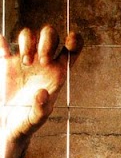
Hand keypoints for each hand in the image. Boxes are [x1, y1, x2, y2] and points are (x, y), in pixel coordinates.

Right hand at [0, 25, 82, 157]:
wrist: (8, 123)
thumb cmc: (27, 123)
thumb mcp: (36, 119)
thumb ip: (41, 108)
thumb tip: (42, 93)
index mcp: (57, 75)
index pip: (71, 51)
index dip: (75, 41)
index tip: (70, 39)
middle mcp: (43, 64)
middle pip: (50, 35)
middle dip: (47, 41)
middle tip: (42, 61)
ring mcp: (25, 60)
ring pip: (29, 34)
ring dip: (28, 42)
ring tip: (26, 62)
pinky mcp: (6, 61)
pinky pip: (3, 42)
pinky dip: (2, 41)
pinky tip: (4, 50)